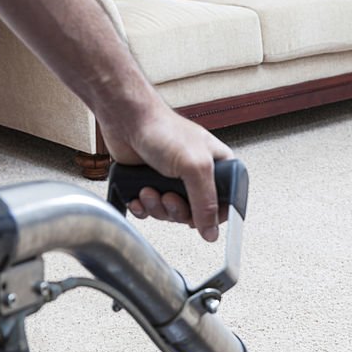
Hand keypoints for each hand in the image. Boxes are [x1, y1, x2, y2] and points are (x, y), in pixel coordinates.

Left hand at [103, 106, 232, 241]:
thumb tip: (211, 231)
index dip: (212, 216)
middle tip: (169, 196)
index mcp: (217, 167)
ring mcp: (174, 182)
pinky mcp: (152, 186)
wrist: (126, 120)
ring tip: (149, 189)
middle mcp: (197, 175)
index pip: (225, 204)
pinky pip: (151, 211)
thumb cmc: (162, 129)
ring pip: (171, 214)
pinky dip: (143, 207)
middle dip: (177, 210)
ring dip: (157, 207)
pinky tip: (139, 194)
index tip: (199, 217)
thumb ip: (206, 202)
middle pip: (195, 214)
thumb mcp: (195, 166)